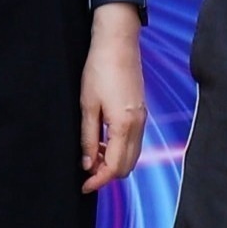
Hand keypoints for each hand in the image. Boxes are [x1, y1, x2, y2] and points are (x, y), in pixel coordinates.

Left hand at [80, 16, 148, 193]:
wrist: (118, 42)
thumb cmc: (99, 69)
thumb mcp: (88, 105)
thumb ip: (89, 138)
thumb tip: (88, 163)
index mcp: (125, 125)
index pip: (116, 166)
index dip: (99, 180)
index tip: (84, 185)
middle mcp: (139, 125)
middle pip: (128, 165)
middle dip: (108, 174)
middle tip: (86, 172)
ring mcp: (142, 118)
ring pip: (132, 154)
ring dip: (114, 161)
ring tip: (92, 155)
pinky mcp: (141, 111)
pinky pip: (134, 141)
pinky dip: (120, 148)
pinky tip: (103, 141)